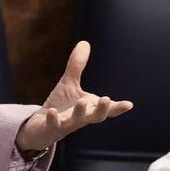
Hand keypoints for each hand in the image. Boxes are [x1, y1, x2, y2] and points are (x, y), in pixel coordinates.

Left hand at [15, 41, 132, 151]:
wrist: (41, 127)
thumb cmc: (60, 106)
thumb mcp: (69, 84)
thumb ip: (77, 66)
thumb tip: (85, 42)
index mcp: (89, 108)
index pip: (107, 109)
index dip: (117, 108)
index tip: (129, 104)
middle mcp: (81, 118)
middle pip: (96, 117)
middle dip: (102, 110)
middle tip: (106, 99)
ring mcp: (66, 124)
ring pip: (76, 121)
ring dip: (80, 112)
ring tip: (82, 102)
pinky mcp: (50, 128)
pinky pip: (53, 125)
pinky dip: (54, 119)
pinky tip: (52, 111)